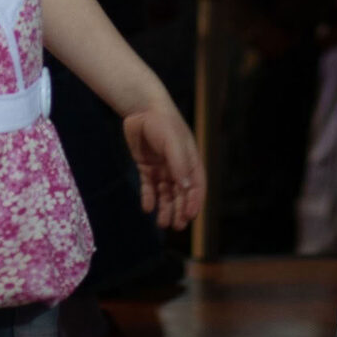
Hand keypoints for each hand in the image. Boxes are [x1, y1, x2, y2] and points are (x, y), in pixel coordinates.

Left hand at [122, 101, 204, 230]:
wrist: (140, 109)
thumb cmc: (162, 123)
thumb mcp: (173, 142)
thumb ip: (179, 165)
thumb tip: (187, 188)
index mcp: (190, 160)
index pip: (196, 186)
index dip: (194, 202)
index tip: (189, 216)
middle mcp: (177, 166)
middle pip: (181, 194)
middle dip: (180, 210)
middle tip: (176, 226)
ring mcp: (162, 168)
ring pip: (166, 194)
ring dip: (165, 208)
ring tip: (162, 223)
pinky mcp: (146, 167)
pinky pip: (149, 187)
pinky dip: (149, 199)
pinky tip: (147, 208)